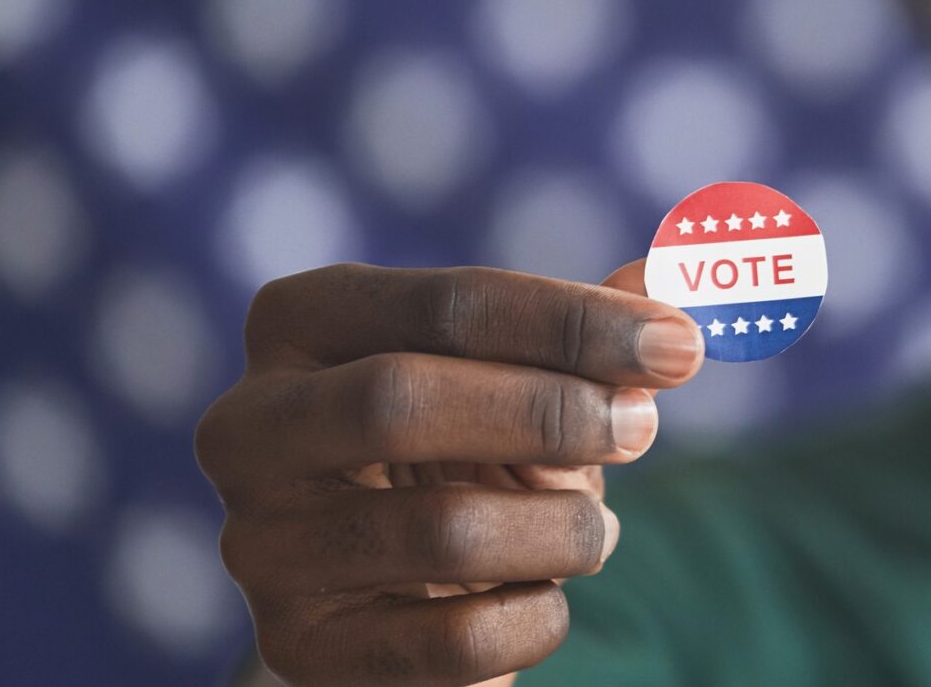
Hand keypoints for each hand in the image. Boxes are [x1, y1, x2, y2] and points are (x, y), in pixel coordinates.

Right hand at [196, 262, 702, 685]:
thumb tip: (681, 282)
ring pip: (444, 532)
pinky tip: (545, 595)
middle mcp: (249, 425)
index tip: (680, 345)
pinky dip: (538, 617)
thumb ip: (595, 329)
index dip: (575, 323)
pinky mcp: (299, 647)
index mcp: (300, 321)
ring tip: (592, 528)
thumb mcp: (523, 373)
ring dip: (561, 528)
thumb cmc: (467, 446)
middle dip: (550, 413)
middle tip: (644, 428)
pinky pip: (455, 643)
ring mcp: (260, 543)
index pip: (447, 303)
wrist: (392, 588)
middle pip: (403, 399)